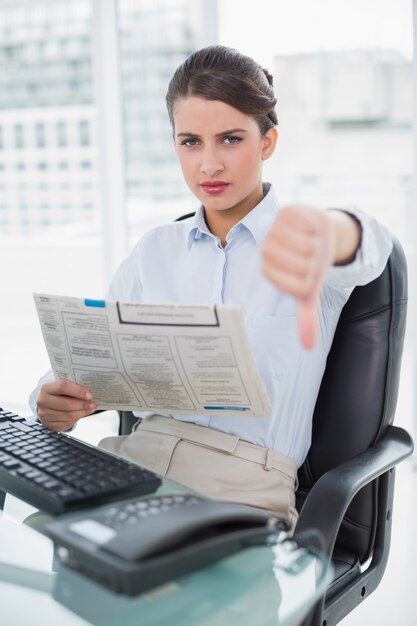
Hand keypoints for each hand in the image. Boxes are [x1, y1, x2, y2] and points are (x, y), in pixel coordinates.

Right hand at [36, 380, 95, 431]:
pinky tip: (80, 414)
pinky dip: (76, 419)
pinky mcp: (49, 424)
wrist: (46, 402)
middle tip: (92, 403)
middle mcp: (43, 401)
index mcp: (46, 388)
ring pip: (68, 415)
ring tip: (90, 409)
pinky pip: (67, 423)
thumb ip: (74, 387)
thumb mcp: (63, 385)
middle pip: (67, 404)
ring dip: (82, 413)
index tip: (89, 395)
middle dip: (83, 404)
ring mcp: (45, 414)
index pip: (63, 387)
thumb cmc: (58, 393)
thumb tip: (89, 393)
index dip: (78, 391)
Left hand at [261, 205, 335, 348]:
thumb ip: (306, 316)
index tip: (307, 274)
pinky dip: (317, 228)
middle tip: (312, 256)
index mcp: (269, 270)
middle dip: (315, 262)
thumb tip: (309, 346)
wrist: (317, 231)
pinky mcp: (287, 211)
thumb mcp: (309, 291)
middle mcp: (267, 250)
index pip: (297, 286)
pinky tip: (311, 228)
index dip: (310, 281)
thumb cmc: (311, 264)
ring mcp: (275, 229)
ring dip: (317, 244)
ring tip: (312, 242)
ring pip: (307, 245)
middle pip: (304, 265)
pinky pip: (309, 226)